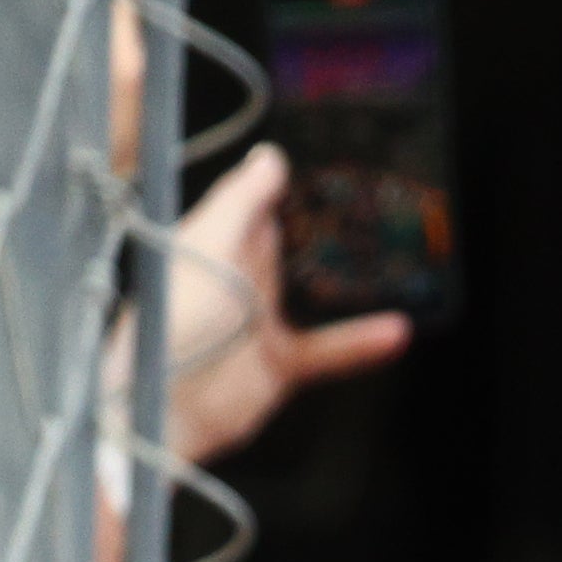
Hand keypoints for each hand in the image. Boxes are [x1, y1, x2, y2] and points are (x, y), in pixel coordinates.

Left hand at [153, 147, 412, 467]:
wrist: (165, 403)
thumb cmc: (169, 319)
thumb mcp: (209, 245)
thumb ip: (241, 202)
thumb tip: (269, 158)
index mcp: (215, 241)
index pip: (258, 202)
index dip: (293, 184)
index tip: (335, 163)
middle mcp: (239, 278)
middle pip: (294, 246)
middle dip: (330, 230)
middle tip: (381, 209)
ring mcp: (260, 322)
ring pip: (315, 294)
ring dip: (350, 283)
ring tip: (397, 264)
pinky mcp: (279, 363)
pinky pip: (329, 349)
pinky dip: (362, 342)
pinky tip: (395, 330)